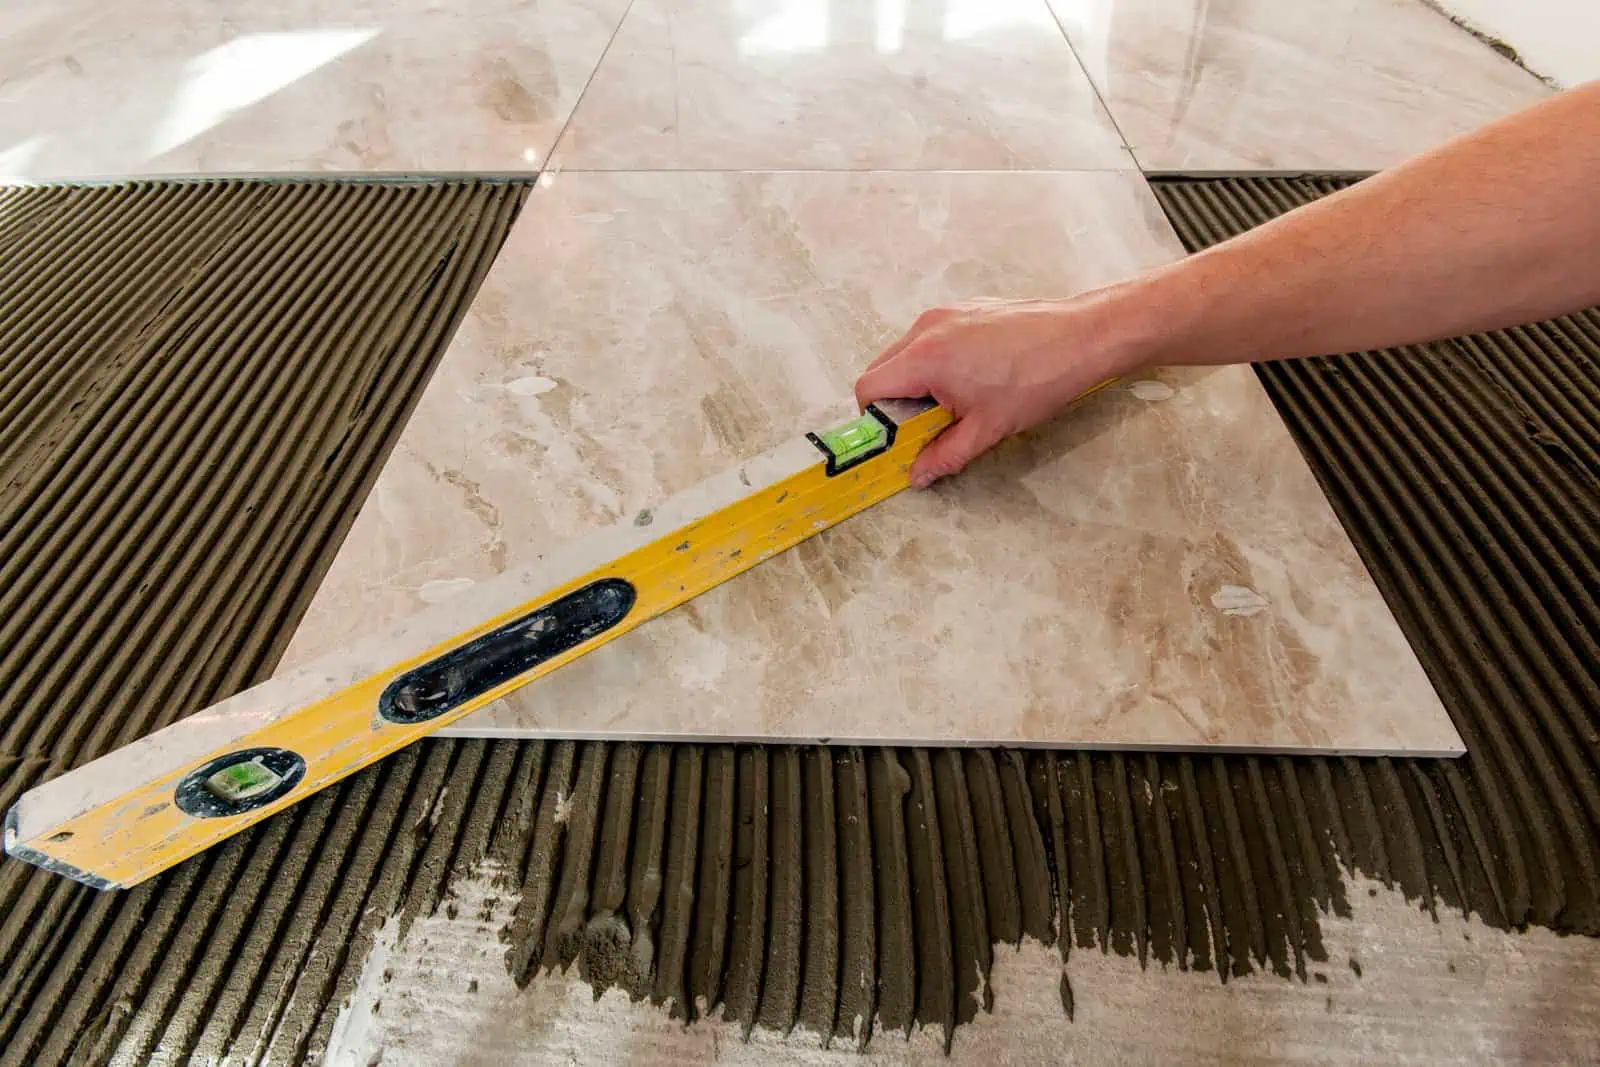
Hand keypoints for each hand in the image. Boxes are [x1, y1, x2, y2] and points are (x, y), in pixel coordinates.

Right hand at [854, 290, 1144, 487]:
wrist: (1082, 338)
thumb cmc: (1039, 378)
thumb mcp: (986, 429)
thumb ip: (943, 455)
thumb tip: (918, 474)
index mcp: (926, 357)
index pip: (868, 388)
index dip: (875, 420)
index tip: (896, 439)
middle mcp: (927, 328)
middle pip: (882, 369)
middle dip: (894, 403)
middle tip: (924, 427)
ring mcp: (944, 314)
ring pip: (905, 353)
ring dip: (915, 382)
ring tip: (952, 403)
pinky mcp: (963, 309)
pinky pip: (930, 339)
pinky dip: (935, 363)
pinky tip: (970, 380)